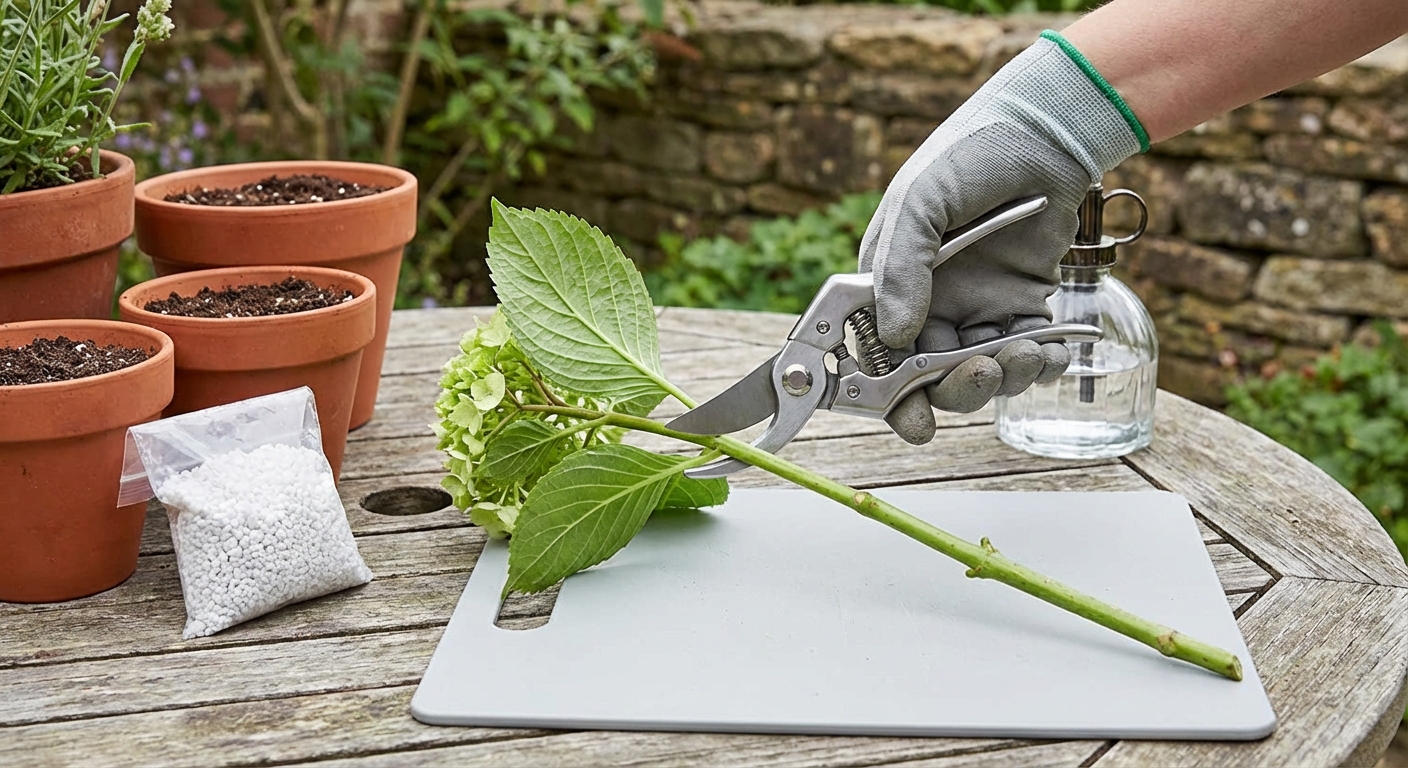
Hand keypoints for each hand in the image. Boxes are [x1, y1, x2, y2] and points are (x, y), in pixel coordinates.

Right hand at [858, 31, 1143, 444]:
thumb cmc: (969, 154)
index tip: (913, 423)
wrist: (1045, 130)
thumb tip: (892, 336)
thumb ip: (901, 268)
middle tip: (981, 374)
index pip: (875, 353)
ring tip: (1025, 353)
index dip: (889, 397)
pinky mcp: (1022, 301)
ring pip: (979, 369)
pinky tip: (1049, 351)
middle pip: (929, 375)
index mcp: (887, 283)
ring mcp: (975, 304)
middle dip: (954, 389)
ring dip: (1001, 376)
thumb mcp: (920, 202)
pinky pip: (1025, 350)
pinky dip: (1039, 362)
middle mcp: (928, 302)